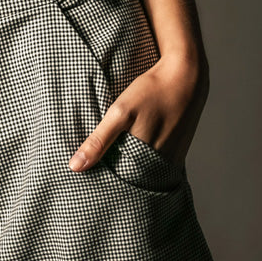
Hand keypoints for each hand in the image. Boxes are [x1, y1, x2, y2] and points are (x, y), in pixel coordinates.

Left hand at [68, 51, 208, 171]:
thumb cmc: (152, 91)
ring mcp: (171, 160)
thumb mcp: (120, 112)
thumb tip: (74, 167)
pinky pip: (156, 165)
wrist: (186, 76)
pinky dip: (143, 160)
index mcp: (143, 161)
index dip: (101, 181)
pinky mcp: (177, 153)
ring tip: (112, 160)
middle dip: (115, 177)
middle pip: (130, 180)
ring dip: (129, 168)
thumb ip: (98, 141)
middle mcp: (159, 166)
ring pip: (143, 172)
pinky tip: (133, 149)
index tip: (86, 181)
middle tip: (96, 173)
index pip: (116, 184)